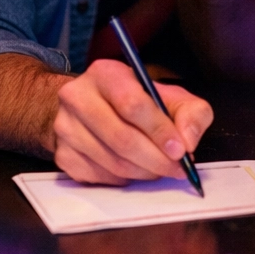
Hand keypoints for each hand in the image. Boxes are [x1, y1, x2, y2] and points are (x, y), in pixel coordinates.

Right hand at [53, 60, 213, 184]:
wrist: (90, 107)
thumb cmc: (135, 100)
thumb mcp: (169, 96)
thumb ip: (190, 112)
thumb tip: (188, 141)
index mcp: (105, 74)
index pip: (132, 104)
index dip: (159, 130)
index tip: (180, 150)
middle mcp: (77, 97)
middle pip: (121, 138)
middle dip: (155, 159)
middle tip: (177, 169)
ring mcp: (65, 127)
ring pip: (112, 162)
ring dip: (144, 172)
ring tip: (160, 169)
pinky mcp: (63, 154)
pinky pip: (100, 177)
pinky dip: (125, 179)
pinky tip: (135, 169)